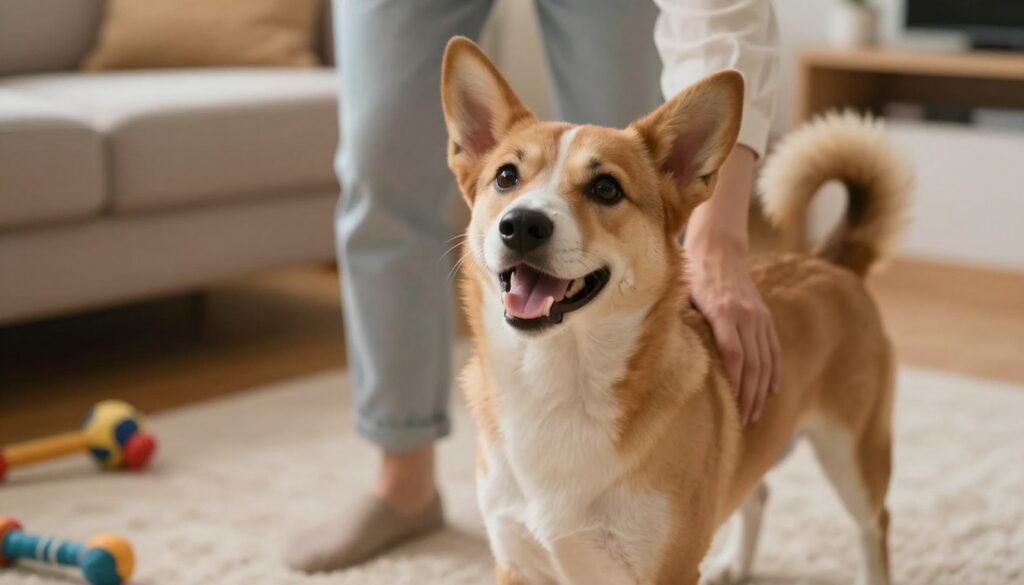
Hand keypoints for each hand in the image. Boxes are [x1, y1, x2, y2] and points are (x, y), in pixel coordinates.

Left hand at [687, 242, 779, 424]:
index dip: (735, 383)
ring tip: (755, 414)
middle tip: (743, 422)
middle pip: (753, 364)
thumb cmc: (692, 276)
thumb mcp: (681, 297)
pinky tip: (771, 390)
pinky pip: (773, 348)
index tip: (731, 408)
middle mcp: (746, 316)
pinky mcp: (765, 316)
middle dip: (749, 396)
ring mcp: (758, 316)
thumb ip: (682, 325)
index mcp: (723, 312)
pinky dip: (774, 371)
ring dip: (761, 390)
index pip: (734, 355)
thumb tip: (668, 357)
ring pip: (765, 360)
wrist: (719, 250)